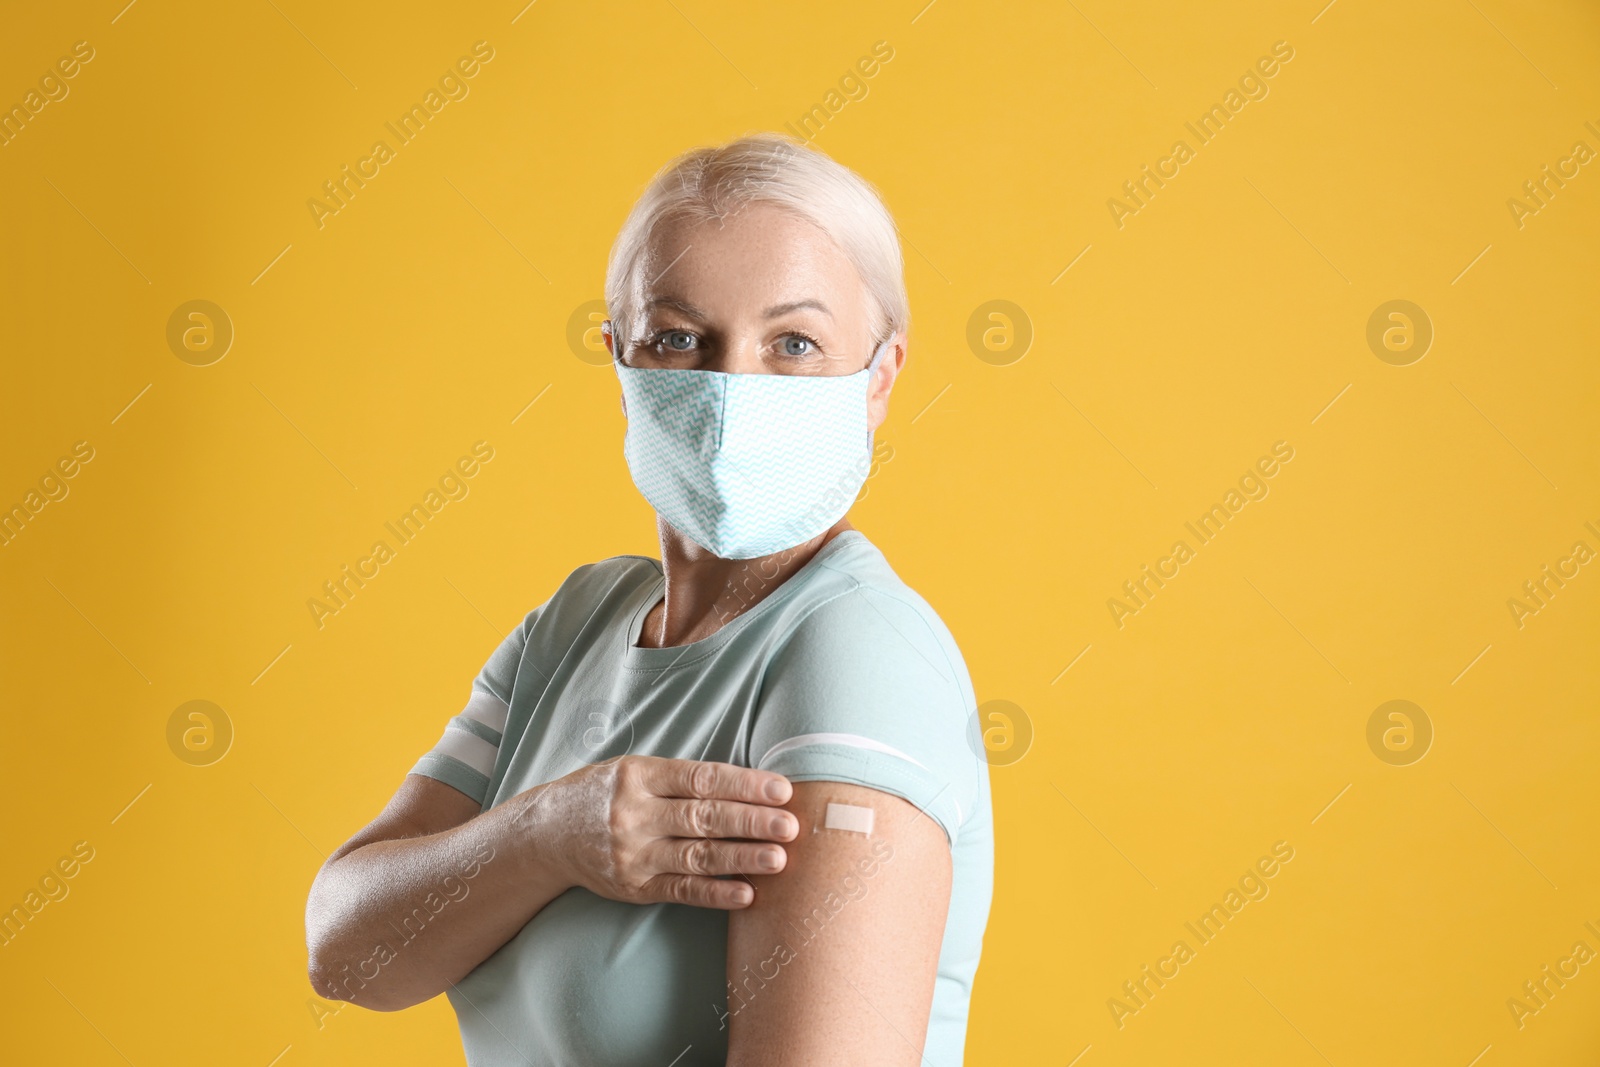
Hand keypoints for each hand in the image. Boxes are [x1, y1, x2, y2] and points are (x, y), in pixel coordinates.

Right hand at [517, 755, 798, 908]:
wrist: (547, 835)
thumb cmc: (604, 794)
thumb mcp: (634, 770)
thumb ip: (681, 777)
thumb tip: (749, 783)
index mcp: (638, 776)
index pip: (701, 779)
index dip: (743, 784)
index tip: (781, 790)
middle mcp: (634, 814)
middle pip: (703, 817)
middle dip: (751, 821)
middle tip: (791, 825)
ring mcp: (633, 854)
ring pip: (697, 856)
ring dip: (742, 859)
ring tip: (779, 859)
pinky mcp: (634, 888)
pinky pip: (682, 891)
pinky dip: (716, 894)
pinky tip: (746, 894)